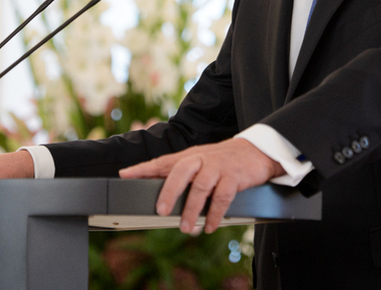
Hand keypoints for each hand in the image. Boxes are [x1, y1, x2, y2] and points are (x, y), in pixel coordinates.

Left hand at [119, 139, 284, 234]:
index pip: (162, 161)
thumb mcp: (199, 162)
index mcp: (189, 156)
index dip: (143, 168)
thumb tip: (154, 190)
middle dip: (169, 192)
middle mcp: (201, 159)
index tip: (125, 175)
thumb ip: (178, 173)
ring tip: (186, 228)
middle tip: (160, 211)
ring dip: (192, 209)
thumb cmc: (222, 160)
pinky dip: (214, 214)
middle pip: (181, 171)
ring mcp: (218, 167)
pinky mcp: (234, 177)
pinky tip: (209, 226)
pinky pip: (223, 197)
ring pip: (201, 186)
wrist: (255, 152)